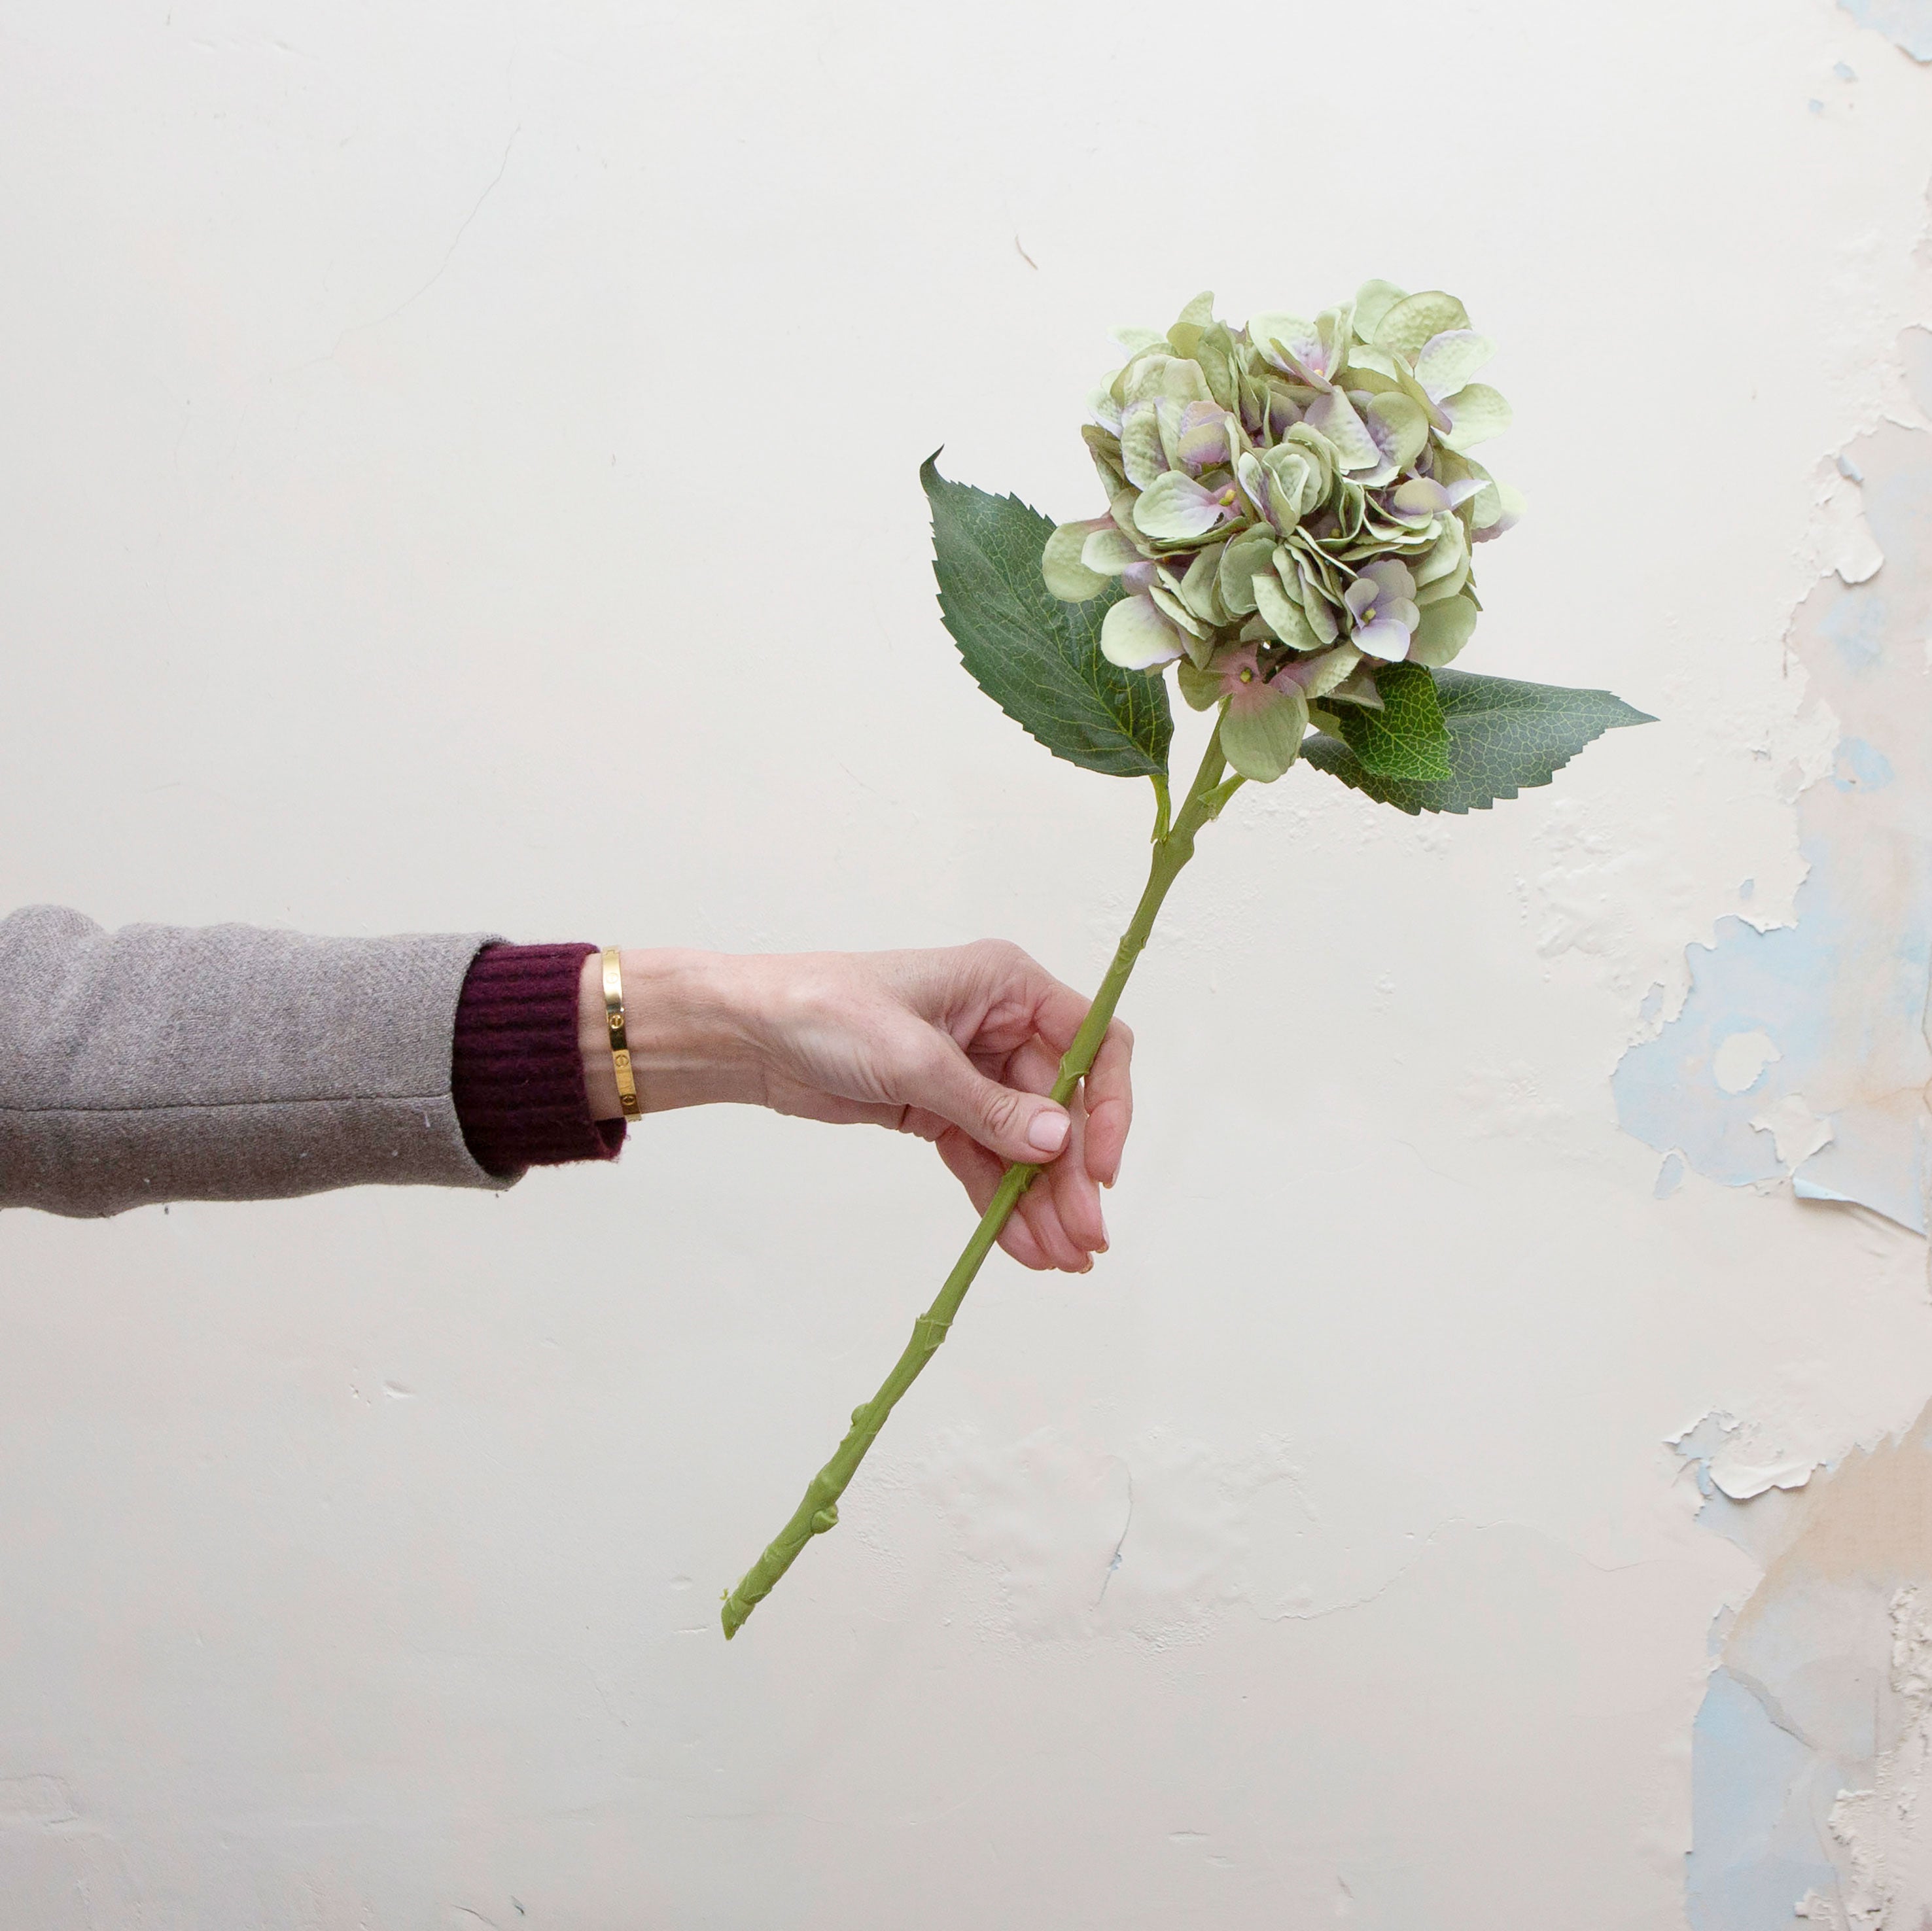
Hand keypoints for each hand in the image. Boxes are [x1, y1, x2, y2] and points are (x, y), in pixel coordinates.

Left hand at [579, 942, 1131, 1272]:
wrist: (747, 1035)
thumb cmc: (822, 1011)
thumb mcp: (912, 1056)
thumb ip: (989, 1105)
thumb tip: (1058, 1140)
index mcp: (1006, 986)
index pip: (1092, 1042)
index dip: (1108, 1105)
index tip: (1101, 1167)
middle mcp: (999, 1026)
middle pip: (1062, 1107)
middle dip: (1073, 1175)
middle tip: (1084, 1239)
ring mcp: (970, 1072)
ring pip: (1026, 1143)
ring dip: (1043, 1200)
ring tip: (1060, 1259)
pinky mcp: (938, 1111)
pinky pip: (985, 1160)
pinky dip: (1002, 1201)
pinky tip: (1021, 1245)